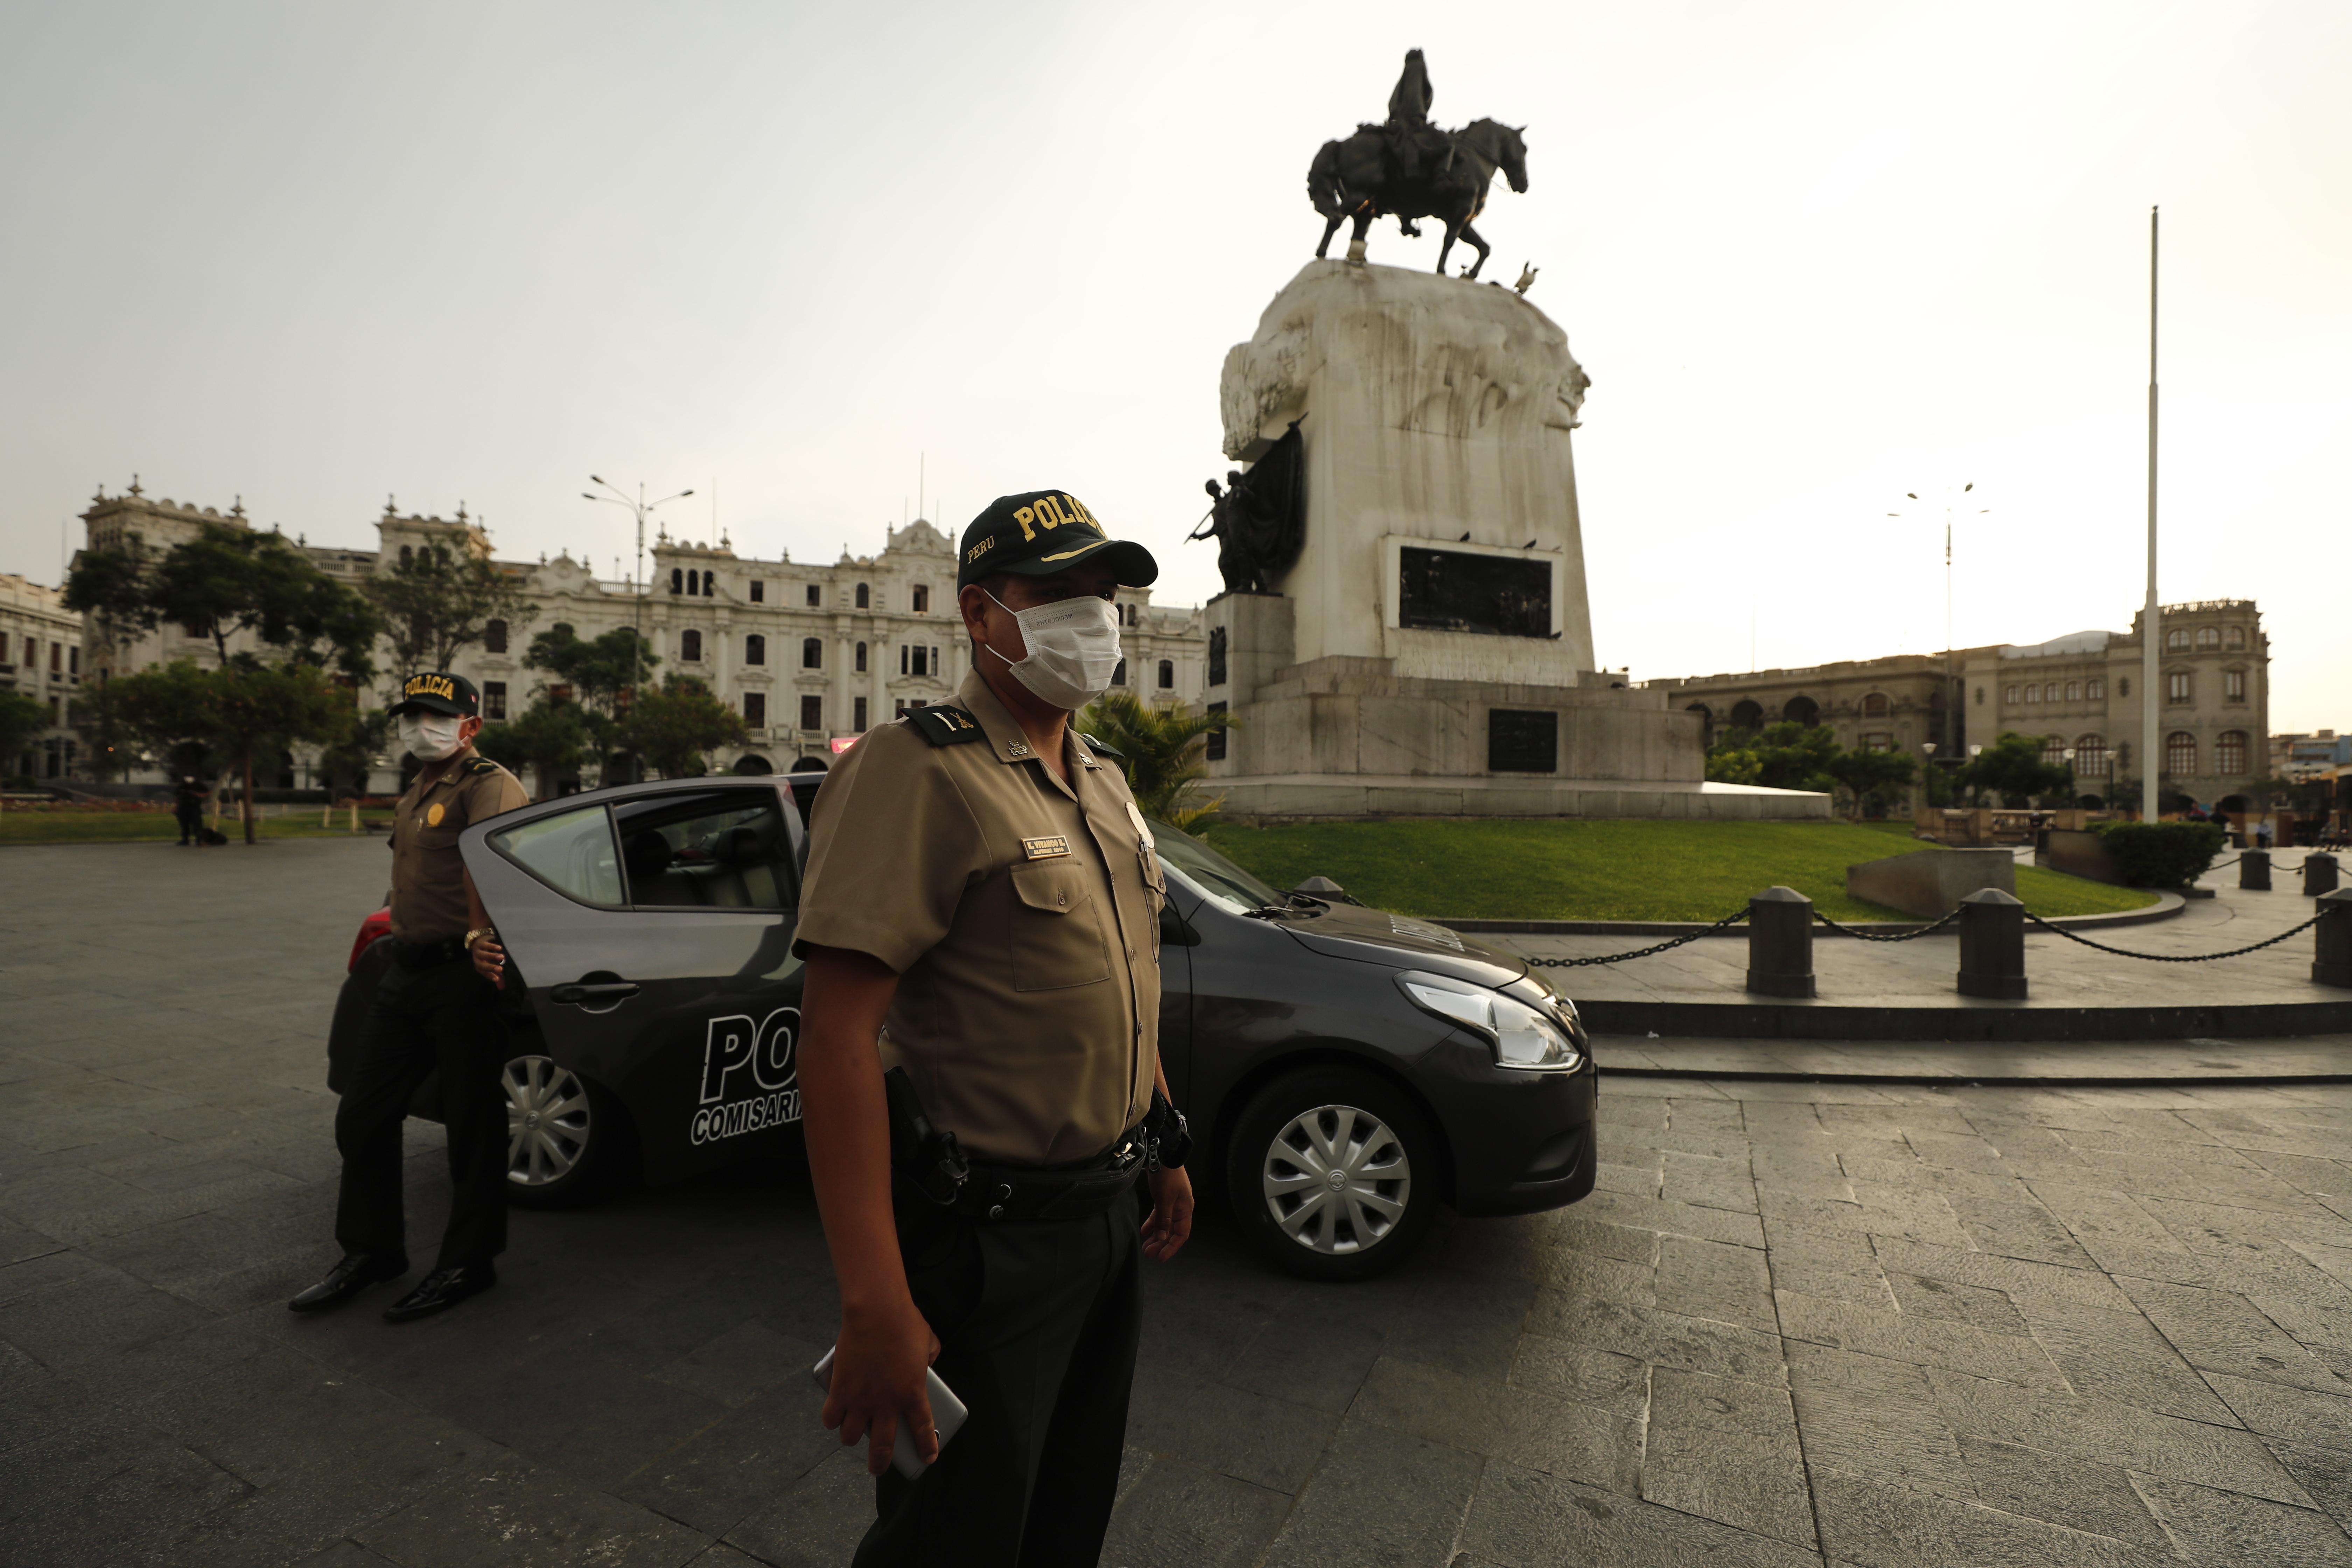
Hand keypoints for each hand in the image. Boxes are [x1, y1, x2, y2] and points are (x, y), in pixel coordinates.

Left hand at [470, 934, 506, 985]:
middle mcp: (477, 959)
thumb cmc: (487, 956)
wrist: (479, 941)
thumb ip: (497, 976)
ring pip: (484, 954)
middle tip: (500, 969)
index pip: (484, 973)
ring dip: (492, 956)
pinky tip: (500, 948)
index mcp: (479, 967)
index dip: (490, 976)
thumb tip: (502, 988)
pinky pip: (486, 945)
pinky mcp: (481, 943)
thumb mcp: (492, 966)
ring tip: (502, 957)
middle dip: (491, 967)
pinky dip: (492, 946)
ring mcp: (478, 951)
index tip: (497, 979)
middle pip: (482, 965)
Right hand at [822, 1297, 941, 1475]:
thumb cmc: (905, 1322)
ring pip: (851, 1437)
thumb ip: (930, 1357)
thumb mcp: (929, 1342)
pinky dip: (832, 1420)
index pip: (922, 1430)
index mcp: (913, 1393)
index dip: (925, 1448)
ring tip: (853, 1435)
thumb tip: (927, 1362)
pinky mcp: (839, 1390)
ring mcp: (860, 1400)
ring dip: (852, 1439)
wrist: (876, 1311)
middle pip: (883, 1447)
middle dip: (880, 1463)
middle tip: (878, 1468)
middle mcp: (886, 1404)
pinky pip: (831, 1417)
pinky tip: (835, 1418)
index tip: (927, 1459)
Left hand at [1142, 1165, 1192, 1261]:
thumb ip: (1163, 1219)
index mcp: (1185, 1210)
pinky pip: (1160, 1215)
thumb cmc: (1167, 1176)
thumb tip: (1162, 1238)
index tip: (1161, 1258)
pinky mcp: (1164, 1198)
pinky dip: (1153, 1223)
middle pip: (1172, 1231)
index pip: (1181, 1234)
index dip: (1172, 1247)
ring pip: (1165, 1225)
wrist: (1164, 1154)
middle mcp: (1181, 1209)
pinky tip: (1144, 1230)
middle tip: (1148, 1254)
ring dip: (1156, 1235)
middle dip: (1161, 1244)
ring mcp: (1173, 1203)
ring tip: (1145, 1246)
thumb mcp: (1164, 1199)